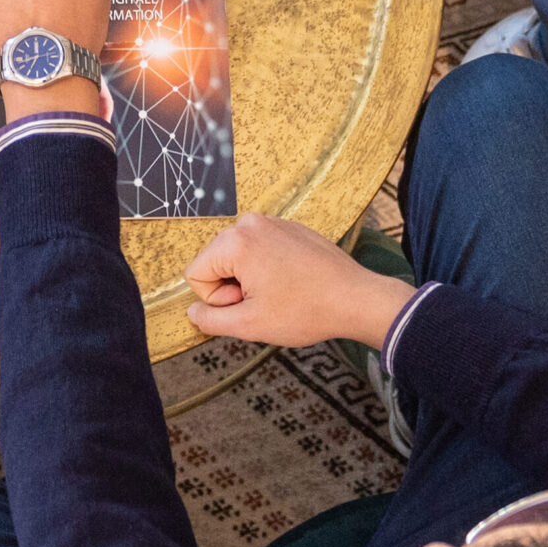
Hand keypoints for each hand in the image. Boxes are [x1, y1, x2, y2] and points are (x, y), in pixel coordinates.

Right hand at [185, 212, 413, 348]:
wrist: (354, 298)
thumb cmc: (304, 311)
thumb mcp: (249, 325)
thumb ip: (210, 320)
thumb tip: (192, 312)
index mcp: (235, 242)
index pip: (196, 274)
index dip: (217, 299)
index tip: (248, 304)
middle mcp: (250, 223)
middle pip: (216, 262)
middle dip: (233, 287)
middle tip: (265, 301)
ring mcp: (272, 221)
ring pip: (238, 257)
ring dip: (250, 279)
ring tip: (280, 292)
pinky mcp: (289, 227)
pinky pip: (260, 249)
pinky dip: (269, 268)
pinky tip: (292, 282)